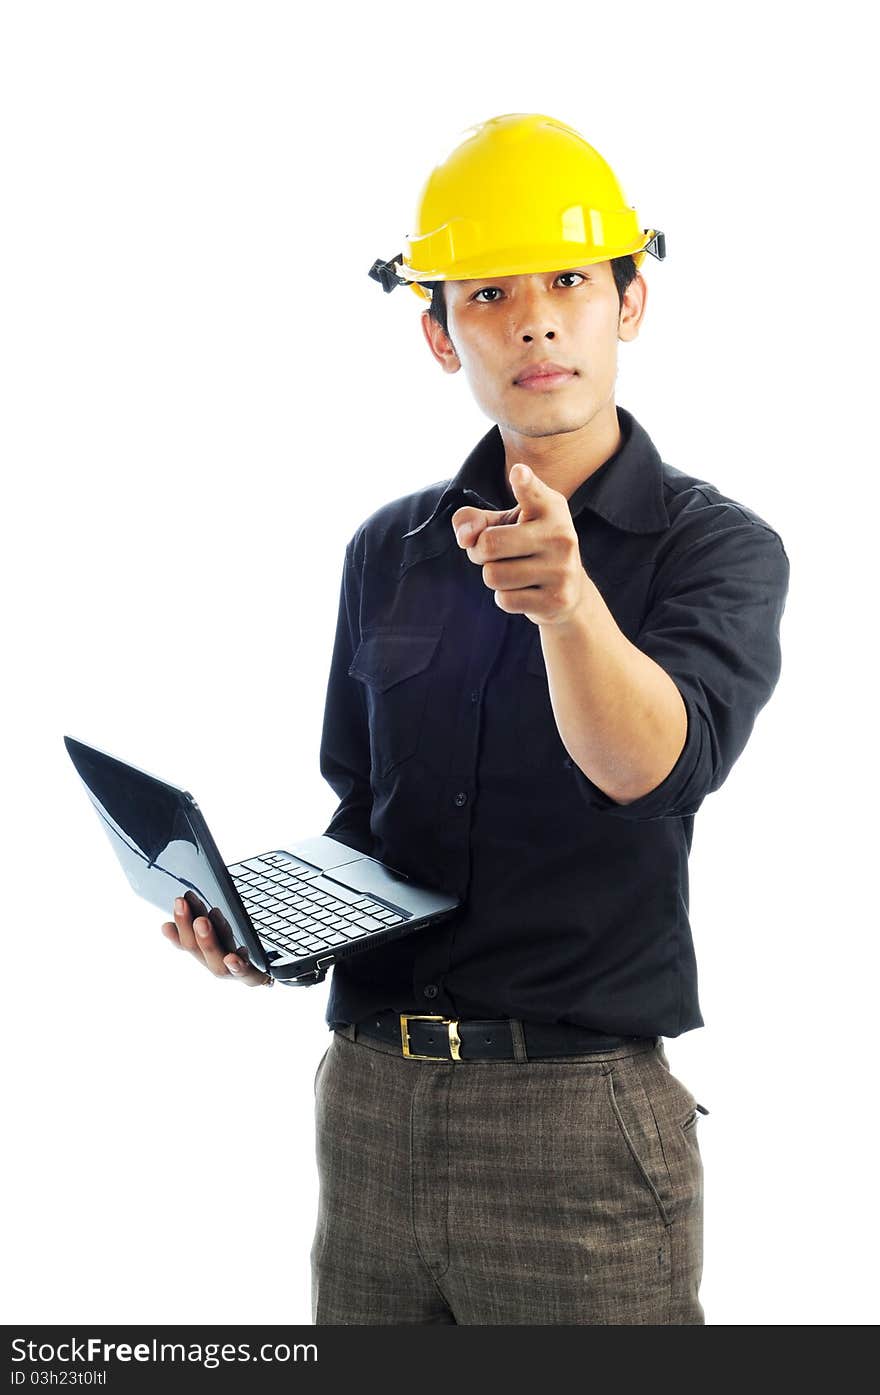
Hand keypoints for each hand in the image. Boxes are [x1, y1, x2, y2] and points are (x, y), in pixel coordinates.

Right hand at [161, 891, 270, 986]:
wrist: (266, 972)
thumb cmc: (238, 950)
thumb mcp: (218, 933)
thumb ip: (198, 923)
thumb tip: (170, 919)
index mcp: (205, 954)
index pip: (187, 943)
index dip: (175, 934)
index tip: (165, 924)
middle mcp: (215, 965)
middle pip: (198, 949)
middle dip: (187, 925)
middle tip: (182, 904)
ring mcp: (232, 973)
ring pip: (217, 959)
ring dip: (207, 940)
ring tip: (202, 919)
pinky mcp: (251, 976)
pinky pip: (245, 973)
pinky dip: (238, 966)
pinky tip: (232, 958)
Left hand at [450, 462, 587, 626]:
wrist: (568, 590)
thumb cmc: (526, 547)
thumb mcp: (502, 525)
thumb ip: (473, 520)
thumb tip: (465, 537)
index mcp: (550, 507)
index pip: (532, 492)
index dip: (524, 483)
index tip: (518, 472)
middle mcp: (561, 535)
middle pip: (489, 544)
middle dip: (479, 552)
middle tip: (494, 553)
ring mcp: (562, 569)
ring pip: (493, 575)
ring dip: (493, 576)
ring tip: (514, 571)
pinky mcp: (557, 600)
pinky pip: (505, 600)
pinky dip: (505, 597)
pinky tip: (525, 591)